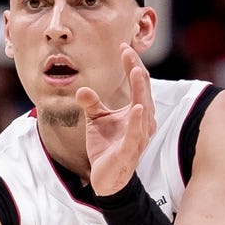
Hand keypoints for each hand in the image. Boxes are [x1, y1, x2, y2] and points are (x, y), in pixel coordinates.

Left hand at [75, 43, 156, 195]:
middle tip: (128, 51)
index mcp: (137, 111)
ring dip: (140, 90)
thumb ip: (91, 103)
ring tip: (136, 71)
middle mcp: (143, 122)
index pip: (138, 83)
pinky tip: (138, 107)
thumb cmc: (106, 146)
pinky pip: (136, 134)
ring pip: (143, 109)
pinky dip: (137, 121)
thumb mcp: (96, 120)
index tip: (123, 46)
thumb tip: (81, 88)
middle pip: (142, 91)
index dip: (132, 64)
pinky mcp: (130, 151)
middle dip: (136, 70)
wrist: (105, 178)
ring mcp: (139, 136)